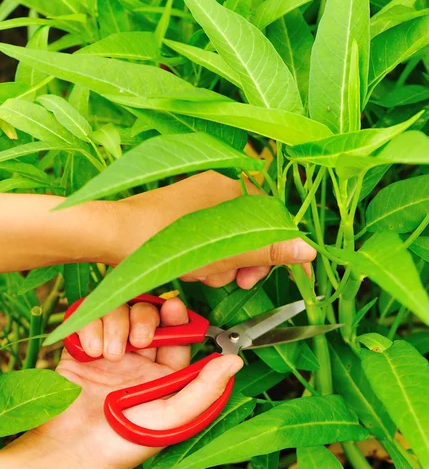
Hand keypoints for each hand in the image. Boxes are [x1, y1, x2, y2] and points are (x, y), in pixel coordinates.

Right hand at [36, 297, 242, 468]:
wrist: (70, 449)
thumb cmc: (123, 442)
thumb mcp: (171, 419)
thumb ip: (204, 389)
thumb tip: (236, 361)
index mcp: (163, 374)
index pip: (177, 334)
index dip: (177, 318)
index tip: (174, 310)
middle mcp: (139, 359)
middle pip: (148, 314)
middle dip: (146, 318)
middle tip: (141, 340)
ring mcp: (110, 351)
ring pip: (120, 311)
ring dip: (117, 325)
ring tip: (109, 355)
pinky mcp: (82, 347)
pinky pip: (90, 318)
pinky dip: (91, 328)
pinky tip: (90, 352)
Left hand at [111, 171, 315, 286]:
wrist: (113, 236)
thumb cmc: (169, 239)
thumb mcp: (227, 251)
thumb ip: (269, 249)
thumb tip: (308, 250)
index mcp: (234, 185)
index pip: (274, 218)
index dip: (280, 249)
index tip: (284, 275)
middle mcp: (219, 188)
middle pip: (252, 231)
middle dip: (245, 261)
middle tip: (240, 282)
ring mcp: (198, 202)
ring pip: (229, 241)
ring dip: (221, 264)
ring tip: (201, 274)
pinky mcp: (181, 217)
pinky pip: (208, 241)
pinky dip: (203, 259)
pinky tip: (188, 269)